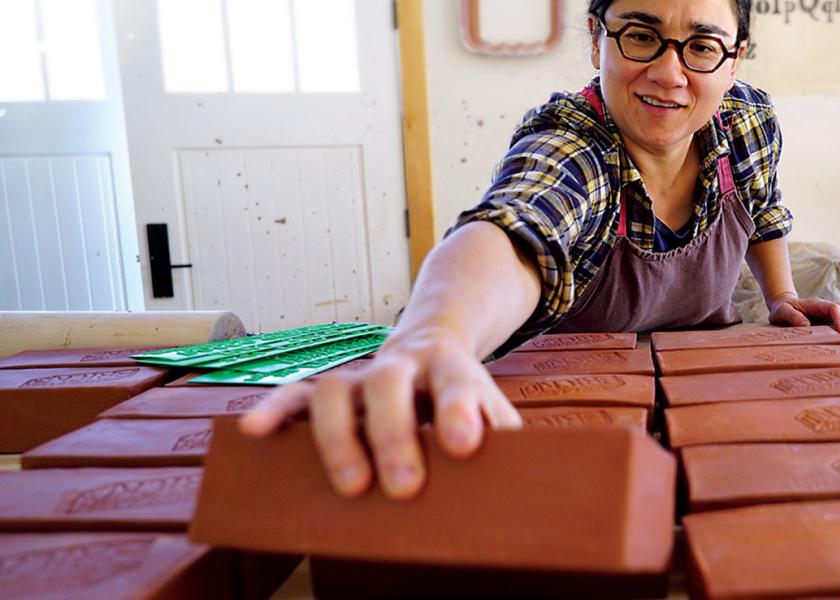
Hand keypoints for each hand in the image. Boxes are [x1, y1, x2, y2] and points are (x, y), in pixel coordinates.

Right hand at [239, 327, 521, 500]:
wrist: (433, 349)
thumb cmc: (464, 398)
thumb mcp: (492, 408)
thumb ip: (502, 433)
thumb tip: (522, 476)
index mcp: (450, 367)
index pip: (455, 383)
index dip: (457, 412)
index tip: (464, 446)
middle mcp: (400, 366)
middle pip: (388, 386)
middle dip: (394, 436)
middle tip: (405, 488)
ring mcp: (358, 377)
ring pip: (335, 390)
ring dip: (338, 438)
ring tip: (352, 486)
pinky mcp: (325, 390)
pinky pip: (295, 395)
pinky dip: (273, 410)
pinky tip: (254, 432)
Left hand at [768, 294, 839, 333]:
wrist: (783, 305)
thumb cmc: (782, 310)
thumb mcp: (781, 313)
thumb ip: (792, 317)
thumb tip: (806, 325)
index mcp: (816, 304)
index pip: (833, 307)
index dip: (839, 318)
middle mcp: (826, 305)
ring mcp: (831, 311)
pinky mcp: (833, 317)